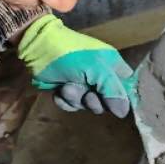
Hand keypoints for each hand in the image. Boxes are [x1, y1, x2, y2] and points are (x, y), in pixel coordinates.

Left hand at [17, 15, 135, 116]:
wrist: (38, 50)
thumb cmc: (71, 55)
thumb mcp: (96, 69)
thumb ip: (113, 90)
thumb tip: (124, 113)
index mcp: (112, 66)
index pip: (126, 87)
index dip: (121, 98)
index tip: (114, 103)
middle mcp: (100, 76)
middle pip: (107, 102)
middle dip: (95, 100)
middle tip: (87, 94)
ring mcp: (83, 84)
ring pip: (88, 105)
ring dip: (77, 99)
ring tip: (67, 86)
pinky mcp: (67, 91)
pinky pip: (72, 106)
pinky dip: (65, 100)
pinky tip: (59, 90)